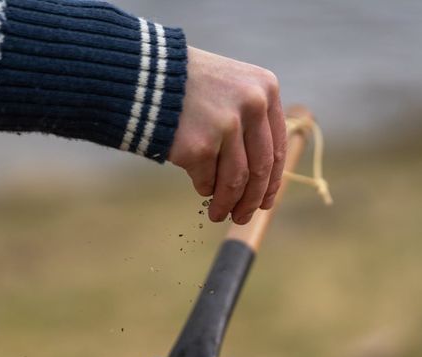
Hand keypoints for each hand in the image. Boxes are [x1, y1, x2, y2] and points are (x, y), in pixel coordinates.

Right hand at [168, 47, 285, 224]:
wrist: (145, 75)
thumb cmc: (188, 85)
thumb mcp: (231, 87)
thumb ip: (250, 121)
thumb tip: (261, 177)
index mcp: (266, 89)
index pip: (277, 146)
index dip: (272, 179)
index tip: (265, 200)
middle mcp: (252, 105)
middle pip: (260, 168)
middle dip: (252, 199)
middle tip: (243, 216)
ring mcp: (226, 125)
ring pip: (235, 181)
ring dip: (228, 203)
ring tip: (218, 214)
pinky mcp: (200, 146)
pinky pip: (207, 180)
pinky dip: (204, 188)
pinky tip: (200, 188)